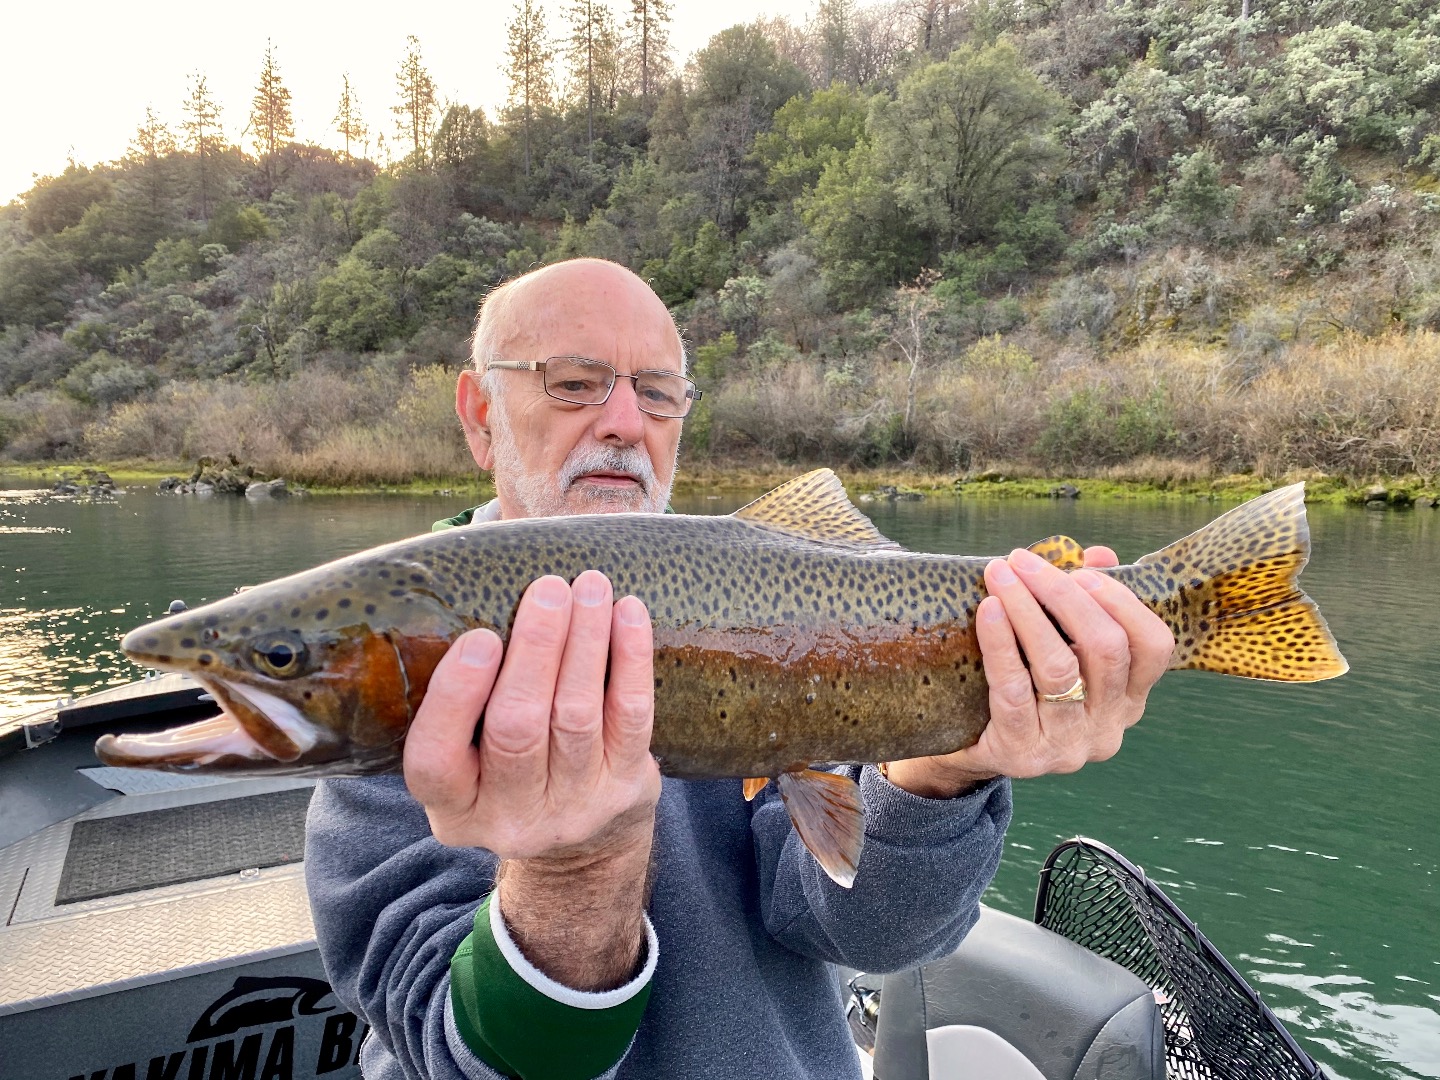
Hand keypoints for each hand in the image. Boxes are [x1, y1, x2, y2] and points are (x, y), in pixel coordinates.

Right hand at [403, 570, 660, 860]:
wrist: (580, 848)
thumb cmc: (506, 771)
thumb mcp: (465, 760)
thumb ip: (455, 701)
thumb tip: (453, 589)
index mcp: (452, 808)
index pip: (435, 760)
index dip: (456, 698)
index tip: (480, 637)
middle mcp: (509, 817)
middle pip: (517, 729)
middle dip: (536, 651)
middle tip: (548, 588)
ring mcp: (573, 809)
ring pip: (577, 715)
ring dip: (585, 641)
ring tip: (589, 585)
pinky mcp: (625, 790)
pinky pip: (631, 717)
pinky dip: (630, 659)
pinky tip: (629, 613)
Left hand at [885, 545, 1175, 796]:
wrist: (965, 752)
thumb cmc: (1018, 686)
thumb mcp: (1055, 646)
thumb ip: (1082, 603)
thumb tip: (1101, 555)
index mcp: (1129, 698)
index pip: (1154, 646)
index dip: (1122, 601)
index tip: (1081, 569)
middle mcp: (1108, 727)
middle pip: (1106, 649)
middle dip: (1063, 595)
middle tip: (1022, 562)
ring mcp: (1068, 746)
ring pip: (1060, 667)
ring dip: (1028, 611)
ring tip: (999, 576)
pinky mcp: (1022, 754)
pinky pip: (1014, 690)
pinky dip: (1002, 644)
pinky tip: (989, 610)